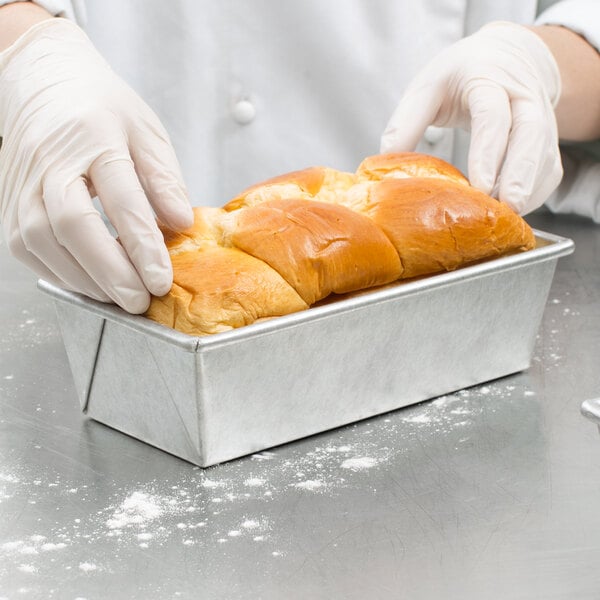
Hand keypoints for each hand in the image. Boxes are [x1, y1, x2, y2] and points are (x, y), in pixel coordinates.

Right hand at [0, 18, 192, 312]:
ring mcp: (24, 181)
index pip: (120, 198)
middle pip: (74, 224)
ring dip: (84, 279)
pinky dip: (59, 272)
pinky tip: (89, 284)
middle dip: (109, 271)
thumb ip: (164, 179)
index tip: (161, 280)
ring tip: (119, 299)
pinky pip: (26, 247)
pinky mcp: (9, 201)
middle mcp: (52, 160)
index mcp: (95, 136)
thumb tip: (181, 224)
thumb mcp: (146, 132)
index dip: (141, 244)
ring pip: (43, 241)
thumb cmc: (102, 109)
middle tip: (139, 302)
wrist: (43, 83)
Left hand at [380, 21, 562, 214]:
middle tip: (506, 208)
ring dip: (527, 190)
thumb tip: (384, 163)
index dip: (487, 151)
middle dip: (520, 176)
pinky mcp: (548, 141)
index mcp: (489, 79)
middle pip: (531, 136)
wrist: (507, 57)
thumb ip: (406, 121)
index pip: (493, 116)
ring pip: (546, 157)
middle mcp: (522, 98)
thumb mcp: (427, 86)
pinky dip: (536, 194)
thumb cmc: (461, 74)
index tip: (479, 185)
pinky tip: (513, 210)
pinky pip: (550, 171)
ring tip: (505, 217)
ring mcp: (542, 119)